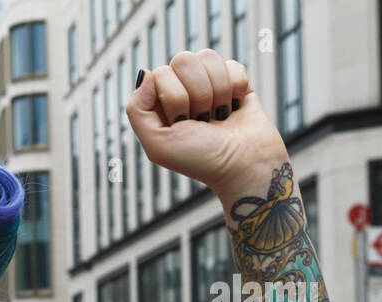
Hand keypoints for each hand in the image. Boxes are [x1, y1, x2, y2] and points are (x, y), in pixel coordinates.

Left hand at [127, 50, 287, 196]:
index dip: (174, 98)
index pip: (160, 73)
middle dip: (197, 94)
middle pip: (183, 59)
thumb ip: (137, 110)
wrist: (243, 164)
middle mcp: (180, 88)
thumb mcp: (157, 144)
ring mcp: (207, 83)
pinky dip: (236, 89)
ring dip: (217, 92)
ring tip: (217, 115)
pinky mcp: (234, 81)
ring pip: (207, 57)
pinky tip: (233, 108)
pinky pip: (232, 65)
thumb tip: (147, 73)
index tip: (182, 123)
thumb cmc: (200, 159)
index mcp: (158, 102)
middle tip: (201, 120)